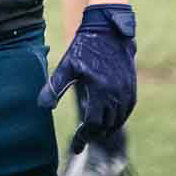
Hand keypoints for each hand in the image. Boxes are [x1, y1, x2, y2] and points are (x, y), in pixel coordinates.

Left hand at [37, 4, 136, 148]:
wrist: (108, 29)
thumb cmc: (84, 47)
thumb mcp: (67, 66)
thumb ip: (55, 86)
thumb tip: (43, 106)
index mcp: (100, 91)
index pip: (92, 125)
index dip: (83, 137)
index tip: (76, 146)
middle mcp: (116, 94)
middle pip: (106, 126)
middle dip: (93, 134)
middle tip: (82, 138)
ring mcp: (126, 91)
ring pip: (118, 120)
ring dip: (106, 128)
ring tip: (93, 131)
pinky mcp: (132, 86)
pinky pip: (127, 110)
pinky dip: (118, 118)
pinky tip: (108, 119)